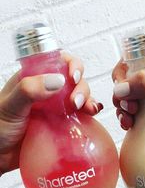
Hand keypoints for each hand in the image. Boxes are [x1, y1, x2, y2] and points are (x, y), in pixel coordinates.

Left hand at [0, 52, 102, 173]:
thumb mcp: (10, 106)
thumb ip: (29, 90)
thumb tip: (57, 80)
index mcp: (35, 79)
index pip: (58, 63)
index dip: (71, 65)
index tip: (73, 77)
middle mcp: (48, 92)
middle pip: (74, 80)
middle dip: (81, 87)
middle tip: (76, 102)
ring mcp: (57, 109)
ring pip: (80, 97)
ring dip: (88, 100)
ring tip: (88, 110)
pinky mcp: (62, 124)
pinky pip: (80, 116)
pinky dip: (89, 114)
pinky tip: (91, 116)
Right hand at [112, 47, 144, 138]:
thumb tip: (120, 89)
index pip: (131, 63)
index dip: (121, 78)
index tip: (123, 93)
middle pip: (129, 85)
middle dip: (122, 99)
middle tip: (130, 111)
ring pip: (134, 102)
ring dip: (125, 112)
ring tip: (129, 123)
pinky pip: (144, 117)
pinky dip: (136, 122)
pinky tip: (134, 129)